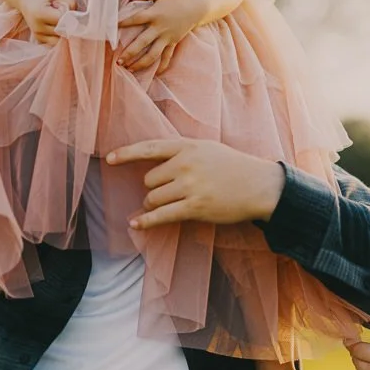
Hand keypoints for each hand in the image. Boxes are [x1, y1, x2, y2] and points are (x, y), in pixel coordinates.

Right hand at [18, 0, 76, 44]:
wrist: (23, 0)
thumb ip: (69, 1)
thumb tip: (76, 15)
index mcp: (40, 14)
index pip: (62, 20)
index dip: (69, 16)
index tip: (67, 9)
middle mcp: (38, 27)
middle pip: (62, 31)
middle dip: (66, 24)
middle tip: (63, 14)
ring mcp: (37, 35)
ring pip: (59, 38)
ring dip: (62, 31)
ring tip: (57, 20)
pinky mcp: (39, 39)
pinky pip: (54, 42)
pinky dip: (57, 35)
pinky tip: (54, 26)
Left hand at [105, 138, 284, 228]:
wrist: (259, 185)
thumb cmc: (232, 167)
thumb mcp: (207, 148)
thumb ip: (181, 152)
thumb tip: (153, 166)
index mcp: (187, 146)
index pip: (150, 147)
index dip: (127, 153)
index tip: (109, 159)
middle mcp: (186, 164)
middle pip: (149, 179)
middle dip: (154, 188)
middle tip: (169, 192)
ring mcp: (190, 186)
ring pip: (153, 198)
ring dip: (155, 205)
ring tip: (170, 205)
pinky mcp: (195, 207)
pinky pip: (162, 215)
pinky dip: (146, 221)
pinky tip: (136, 224)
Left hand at [117, 0, 204, 73]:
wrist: (196, 8)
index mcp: (155, 14)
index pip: (136, 19)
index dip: (123, 23)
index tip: (111, 29)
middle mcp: (160, 27)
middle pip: (142, 42)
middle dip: (129, 53)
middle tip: (118, 62)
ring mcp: (167, 37)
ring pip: (153, 54)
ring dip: (141, 63)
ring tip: (130, 69)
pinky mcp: (173, 43)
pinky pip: (167, 57)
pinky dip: (162, 66)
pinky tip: (155, 74)